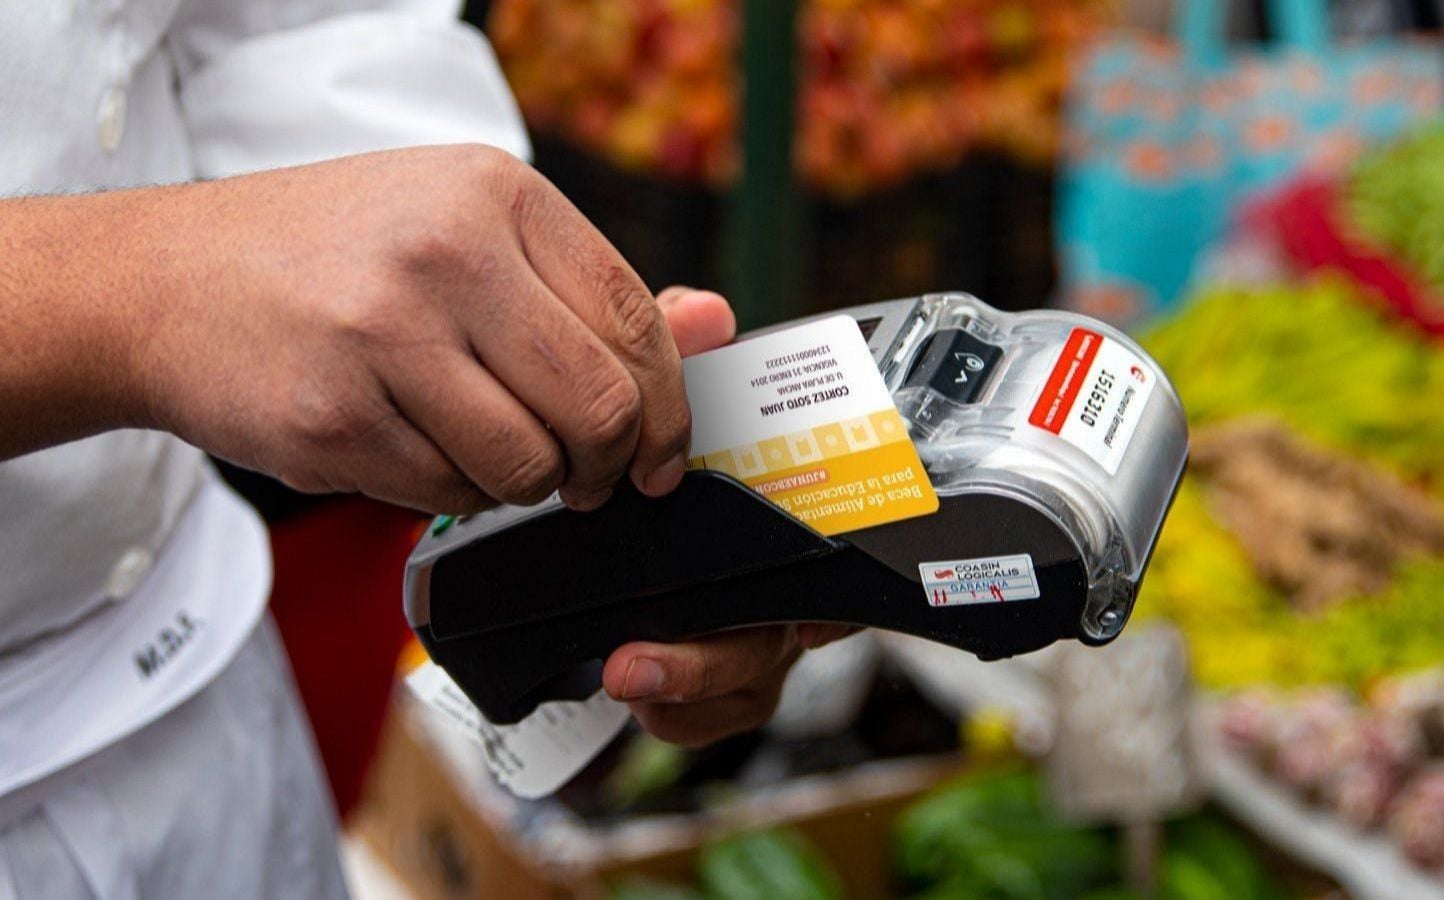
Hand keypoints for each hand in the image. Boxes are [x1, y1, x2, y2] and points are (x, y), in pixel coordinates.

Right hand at [134, 144, 693, 512]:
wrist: (162, 281)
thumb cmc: (332, 256)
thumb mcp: (463, 230)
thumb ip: (588, 288)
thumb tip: (714, 322)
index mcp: (496, 195)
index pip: (636, 321)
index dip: (670, 408)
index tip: (662, 454)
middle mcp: (445, 253)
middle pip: (599, 406)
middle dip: (609, 466)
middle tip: (588, 480)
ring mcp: (383, 335)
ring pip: (528, 466)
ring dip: (526, 487)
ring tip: (488, 456)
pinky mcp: (333, 417)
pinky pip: (446, 495)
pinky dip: (450, 493)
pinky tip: (414, 448)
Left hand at [605, 286, 857, 745]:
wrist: (597, 480)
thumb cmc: (659, 433)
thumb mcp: (659, 380)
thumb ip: (674, 346)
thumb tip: (706, 312)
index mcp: (787, 501)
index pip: (846, 551)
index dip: (840, 596)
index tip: (810, 621)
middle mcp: (785, 570)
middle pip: (787, 632)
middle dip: (714, 656)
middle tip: (638, 661)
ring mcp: (756, 627)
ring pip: (754, 680)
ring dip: (690, 690)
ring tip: (625, 678)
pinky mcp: (714, 674)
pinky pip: (715, 716)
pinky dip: (678, 715)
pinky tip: (639, 698)